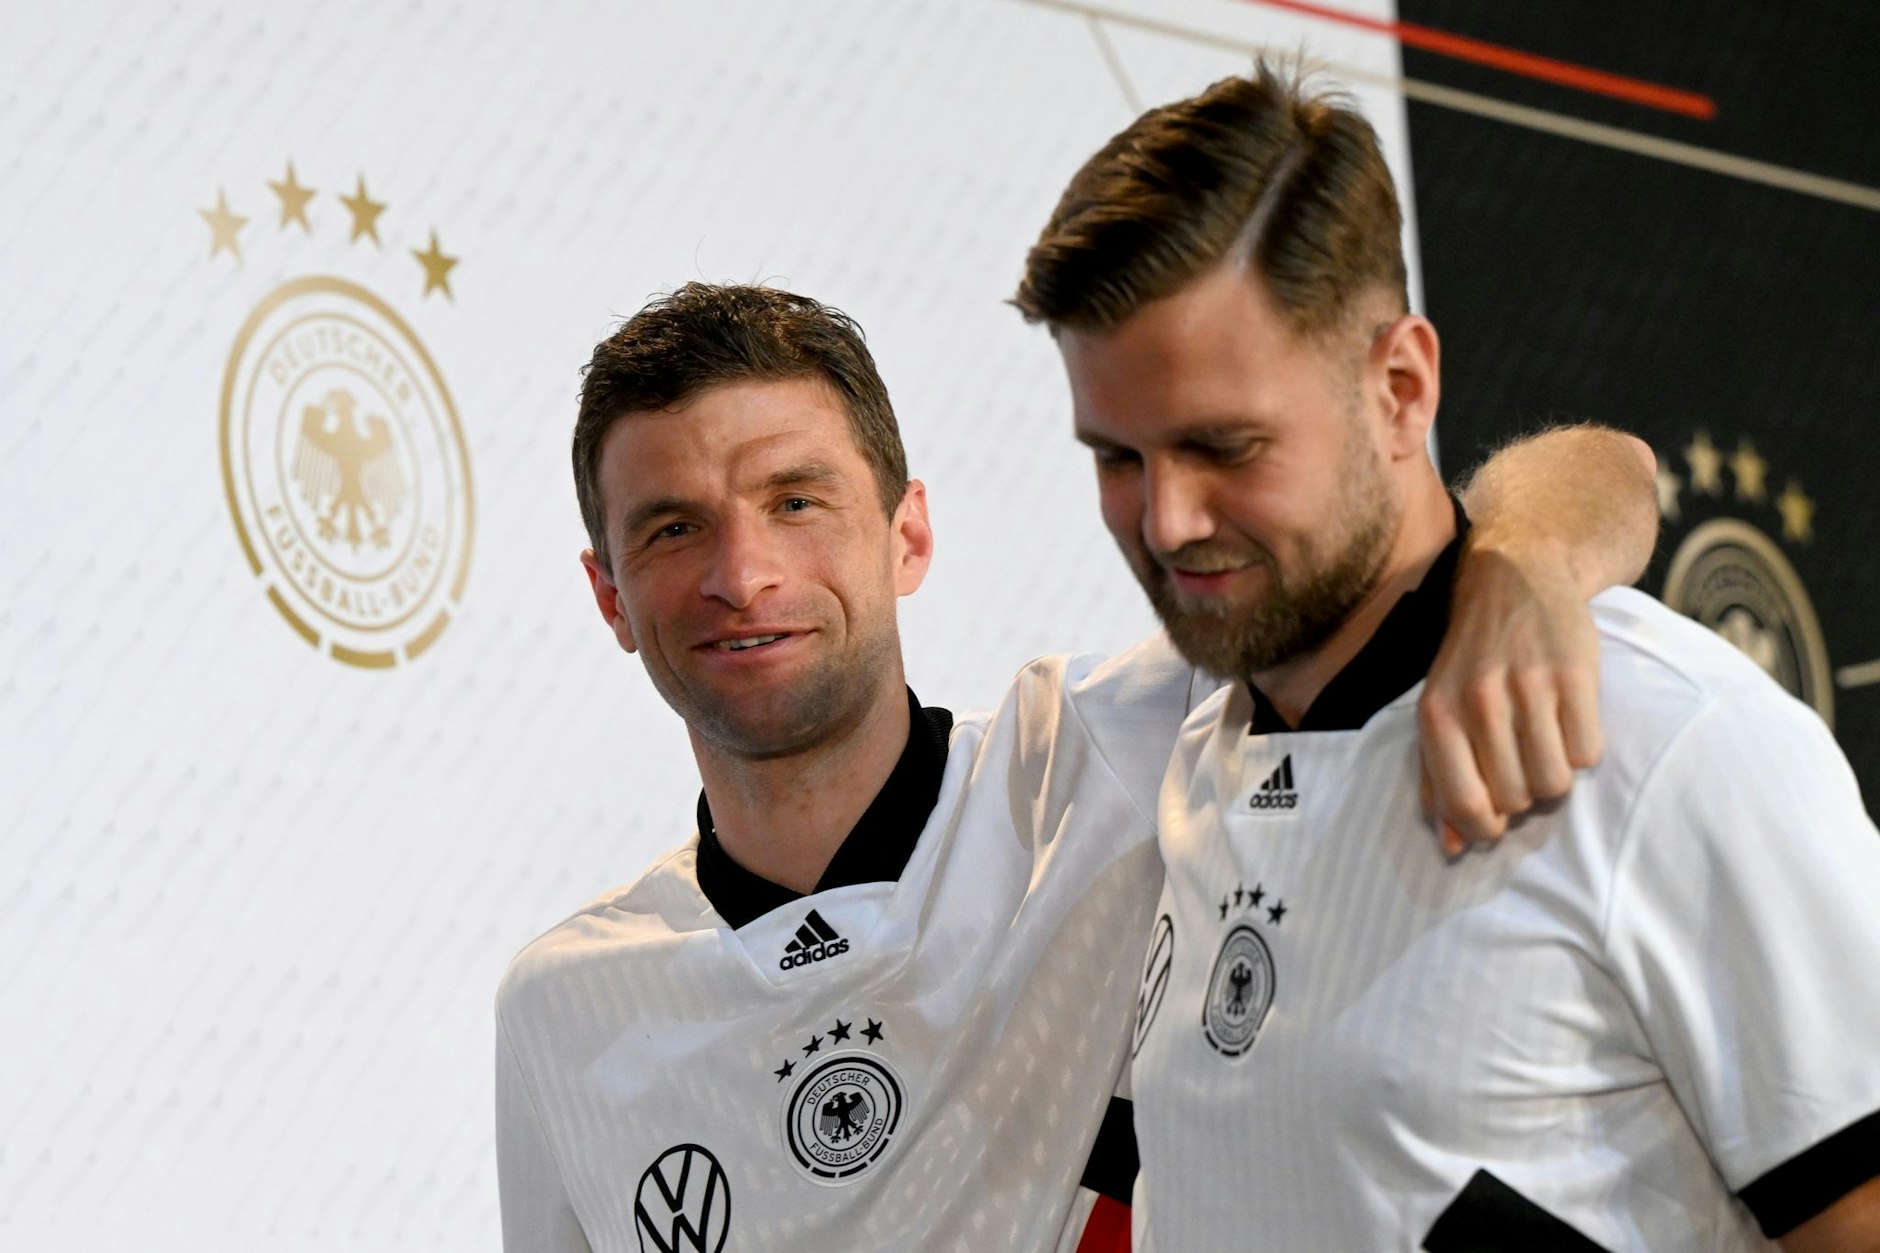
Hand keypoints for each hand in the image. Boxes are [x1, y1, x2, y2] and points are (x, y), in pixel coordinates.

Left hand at [1418, 539, 1604, 854]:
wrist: (1514, 579)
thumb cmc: (1471, 658)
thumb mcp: (1439, 709)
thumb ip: (1437, 779)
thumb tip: (1453, 847)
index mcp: (1438, 716)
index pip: (1465, 805)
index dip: (1484, 828)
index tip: (1495, 820)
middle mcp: (1479, 703)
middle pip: (1516, 800)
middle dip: (1522, 798)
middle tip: (1521, 766)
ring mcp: (1529, 688)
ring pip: (1555, 782)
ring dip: (1554, 777)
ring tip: (1544, 745)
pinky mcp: (1575, 676)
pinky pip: (1588, 753)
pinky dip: (1582, 750)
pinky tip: (1567, 722)